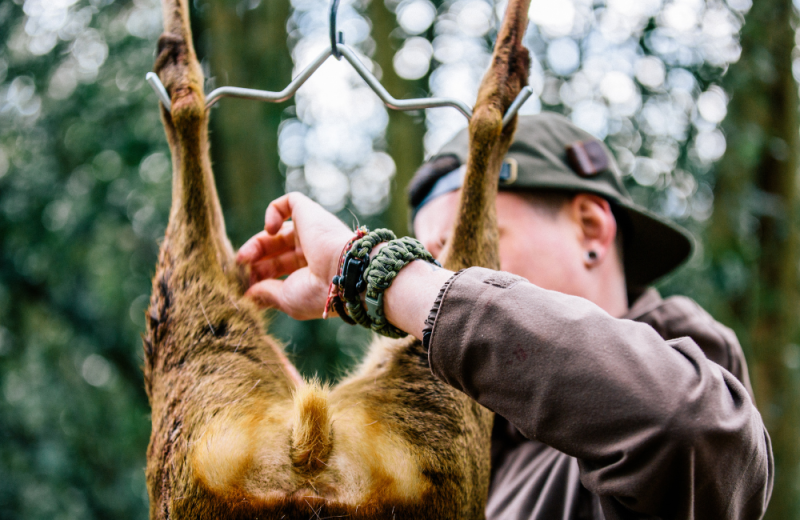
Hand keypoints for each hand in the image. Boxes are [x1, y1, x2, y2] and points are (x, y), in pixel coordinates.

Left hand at [236, 192, 352, 319]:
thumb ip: (266, 293)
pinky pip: (288, 202)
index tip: (244, 288)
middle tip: (239, 272)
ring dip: (256, 244)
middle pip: (274, 252)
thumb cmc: (319, 292)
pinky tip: (269, 230)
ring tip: (244, 258)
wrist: (344, 272)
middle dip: (254, 262)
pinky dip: (272, 212)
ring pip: (276, 232)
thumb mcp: (288, 300)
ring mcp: (311, 231)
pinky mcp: (310, 212)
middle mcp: (312, 251)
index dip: (259, 276)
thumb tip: (247, 294)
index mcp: (311, 273)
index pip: (278, 270)